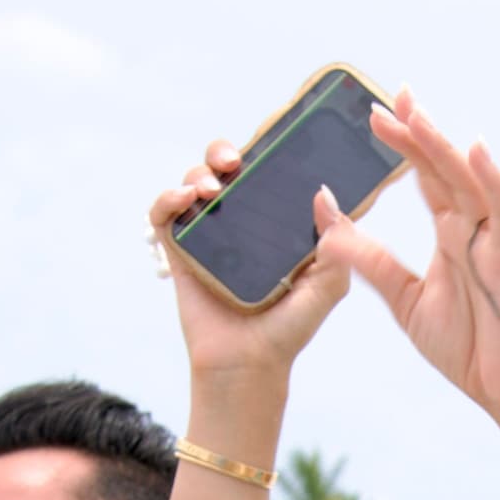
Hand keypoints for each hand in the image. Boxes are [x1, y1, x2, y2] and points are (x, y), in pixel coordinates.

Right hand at [150, 141, 356, 387]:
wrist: (249, 363)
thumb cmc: (289, 327)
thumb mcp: (328, 284)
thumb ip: (336, 242)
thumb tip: (324, 194)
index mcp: (275, 221)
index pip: (266, 171)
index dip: (266, 148)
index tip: (271, 136)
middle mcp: (240, 220)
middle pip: (224, 167)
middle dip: (224, 152)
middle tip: (235, 161)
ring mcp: (208, 233)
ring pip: (194, 182)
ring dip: (198, 173)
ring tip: (208, 189)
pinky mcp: (179, 250)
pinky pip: (163, 213)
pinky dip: (167, 199)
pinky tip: (183, 200)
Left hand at [313, 90, 499, 423]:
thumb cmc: (468, 347)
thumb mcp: (405, 301)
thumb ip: (370, 262)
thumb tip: (327, 227)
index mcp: (451, 236)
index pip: (425, 179)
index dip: (404, 144)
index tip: (376, 114)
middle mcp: (473, 230)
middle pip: (443, 169)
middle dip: (418, 131)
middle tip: (390, 95)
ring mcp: (493, 242)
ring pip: (468, 181)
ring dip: (442, 146)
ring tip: (416, 112)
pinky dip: (492, 180)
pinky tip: (474, 149)